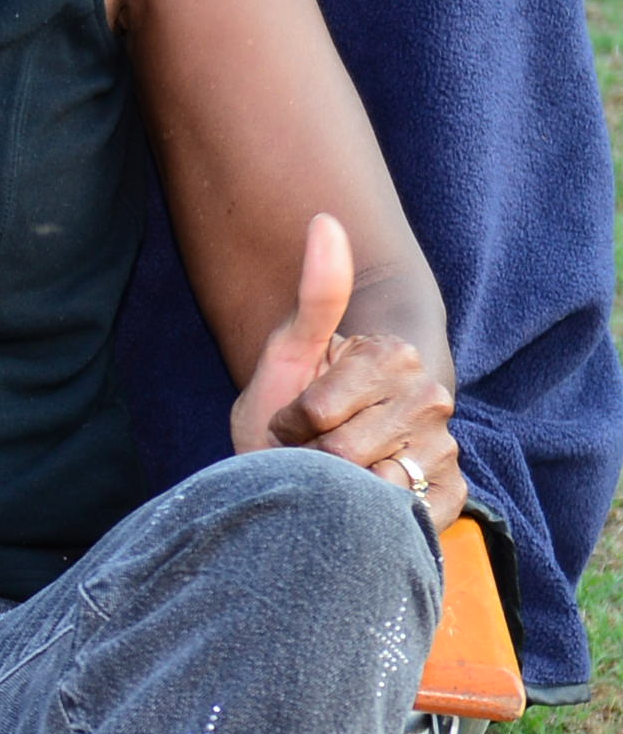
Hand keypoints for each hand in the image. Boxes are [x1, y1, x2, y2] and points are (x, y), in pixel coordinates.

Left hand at [231, 213, 463, 522]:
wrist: (293, 479)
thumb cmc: (283, 416)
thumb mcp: (286, 354)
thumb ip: (315, 293)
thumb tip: (325, 217)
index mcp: (395, 356)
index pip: (321, 409)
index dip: (291, 421)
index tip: (294, 416)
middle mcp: (432, 397)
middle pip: (344, 450)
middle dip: (310, 458)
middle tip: (308, 451)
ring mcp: (444, 446)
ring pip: (371, 484)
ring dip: (336, 492)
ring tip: (331, 478)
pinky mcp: (450, 493)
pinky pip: (405, 511)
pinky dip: (370, 515)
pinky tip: (363, 503)